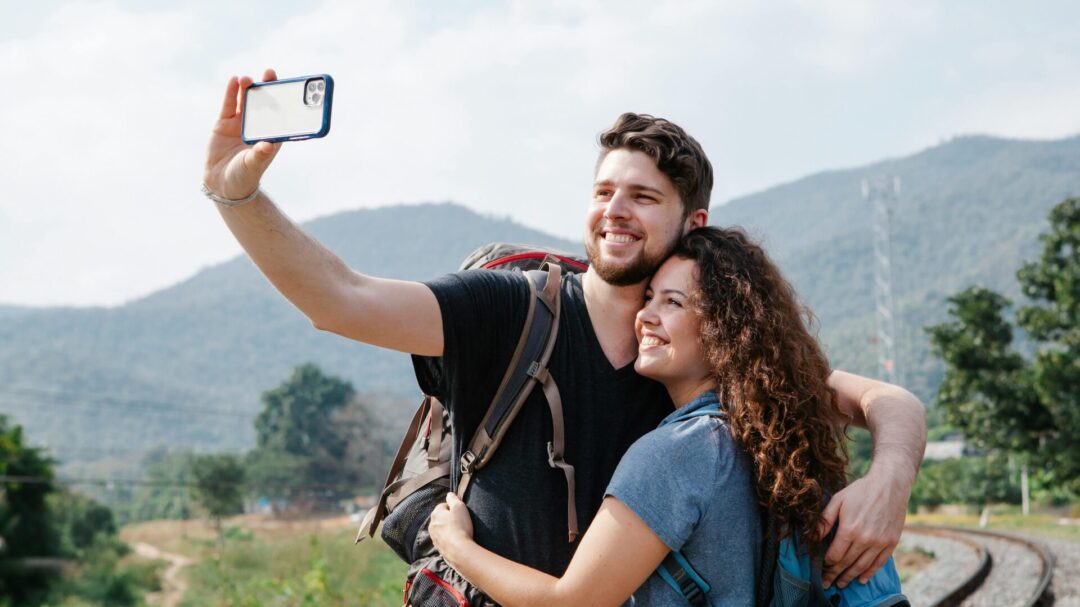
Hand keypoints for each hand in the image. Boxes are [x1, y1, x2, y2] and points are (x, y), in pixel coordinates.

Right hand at [203, 69, 281, 199]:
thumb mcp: (253, 165)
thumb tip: (268, 144)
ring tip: (248, 79)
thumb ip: (260, 154)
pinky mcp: (224, 123)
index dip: (286, 99)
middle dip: (268, 87)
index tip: (291, 86)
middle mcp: (258, 126)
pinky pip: (229, 104)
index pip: (281, 113)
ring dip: (248, 87)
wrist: (223, 184)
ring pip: (246, 100)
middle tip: (270, 73)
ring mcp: (241, 123)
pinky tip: (235, 80)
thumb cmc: (245, 176)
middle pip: (265, 102)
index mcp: (272, 135)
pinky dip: (232, 92)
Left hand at [429, 493, 474, 564]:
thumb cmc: (460, 526)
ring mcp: (434, 537)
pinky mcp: (438, 548)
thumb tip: (449, 494)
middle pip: (441, 518)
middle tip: (461, 522)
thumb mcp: (459, 507)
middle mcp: (431, 525)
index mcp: (435, 513)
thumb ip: (453, 498)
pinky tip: (457, 541)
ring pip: (441, 529)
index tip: (461, 512)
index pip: (443, 505)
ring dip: (449, 529)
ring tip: (460, 532)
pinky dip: (449, 539)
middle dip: (450, 519)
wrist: (459, 550)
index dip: (453, 508)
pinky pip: (443, 540)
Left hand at [818, 468, 909, 587]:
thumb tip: (813, 538)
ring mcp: (880, 542)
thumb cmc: (861, 491)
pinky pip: (879, 563)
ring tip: (841, 584)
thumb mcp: (837, 501)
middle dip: (835, 574)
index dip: (826, 564)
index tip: (821, 567)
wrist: (890, 485)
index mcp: (849, 530)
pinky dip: (870, 573)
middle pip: (847, 564)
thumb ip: (824, 521)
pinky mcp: (891, 543)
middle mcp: (865, 540)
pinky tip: (862, 579)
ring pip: (862, 567)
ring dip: (850, 577)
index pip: (835, 555)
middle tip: (827, 584)